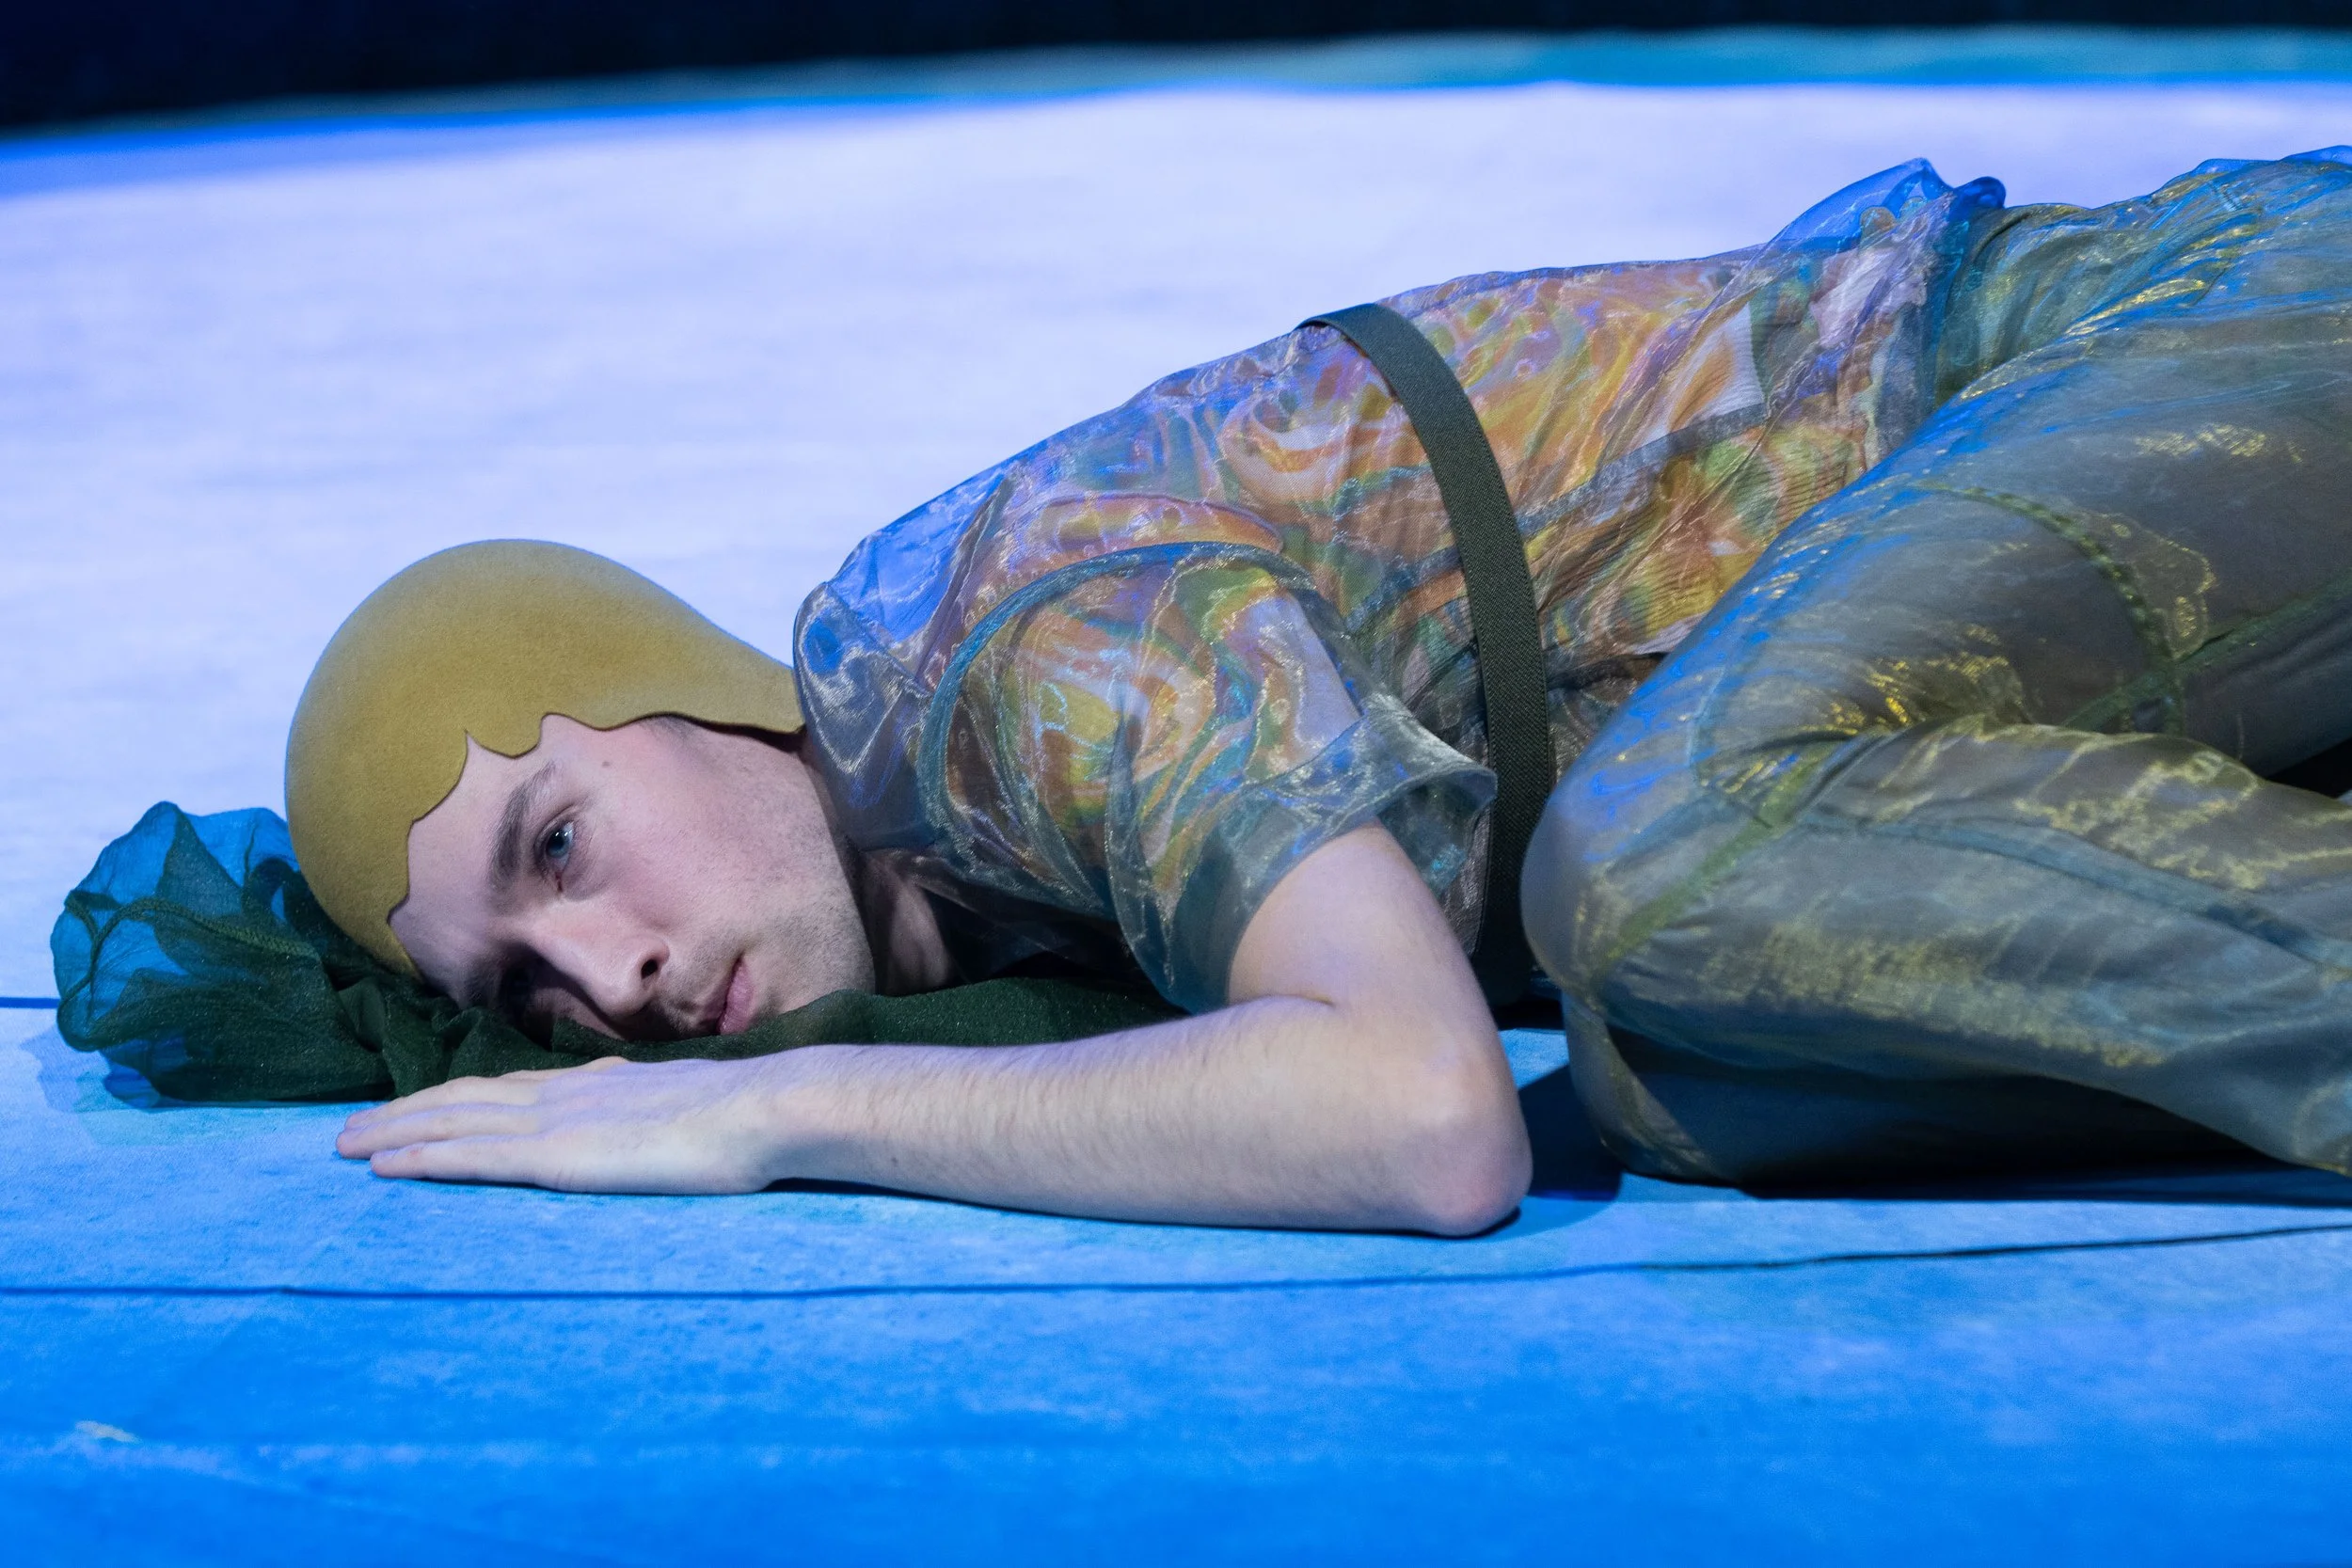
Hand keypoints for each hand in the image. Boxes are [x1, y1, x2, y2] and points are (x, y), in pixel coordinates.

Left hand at [335, 1055, 786, 1192]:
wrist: (765, 1110)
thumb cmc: (747, 1117)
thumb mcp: (689, 1106)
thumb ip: (654, 1112)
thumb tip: (646, 1116)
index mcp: (599, 1085)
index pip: (509, 1088)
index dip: (457, 1097)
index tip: (418, 1109)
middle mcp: (566, 1094)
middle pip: (465, 1097)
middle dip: (405, 1112)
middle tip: (348, 1130)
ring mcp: (558, 1122)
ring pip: (454, 1120)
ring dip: (395, 1131)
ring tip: (345, 1146)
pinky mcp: (557, 1157)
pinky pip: (472, 1155)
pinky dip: (423, 1157)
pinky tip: (386, 1167)